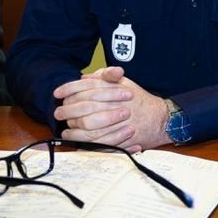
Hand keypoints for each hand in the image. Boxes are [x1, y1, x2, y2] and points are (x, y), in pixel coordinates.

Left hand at [52, 66, 171, 151]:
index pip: (86, 87)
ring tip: (65, 127)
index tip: (58, 93)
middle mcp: (115, 104)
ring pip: (88, 125)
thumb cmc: (140, 100)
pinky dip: (83, 140)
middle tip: (58, 112)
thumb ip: (105, 76)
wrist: (160, 118)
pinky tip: (74, 138)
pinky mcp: (119, 138)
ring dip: (73, 127)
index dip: (69, 89)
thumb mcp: (125, 82)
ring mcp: (117, 122)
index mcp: (114, 89)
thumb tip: (85, 77)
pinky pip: (97, 140)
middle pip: (84, 107)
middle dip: (68, 110)